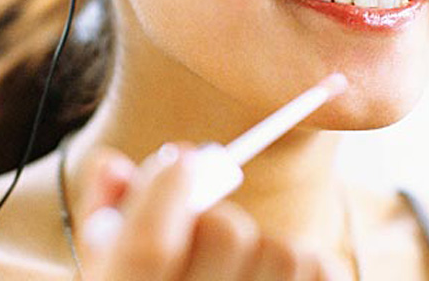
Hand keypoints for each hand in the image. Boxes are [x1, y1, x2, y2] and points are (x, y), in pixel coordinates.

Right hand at [72, 143, 347, 280]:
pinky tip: (269, 280)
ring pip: (280, 248)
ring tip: (236, 268)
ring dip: (261, 244)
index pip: (149, 247)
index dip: (164, 191)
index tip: (181, 160)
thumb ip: (106, 220)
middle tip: (202, 227)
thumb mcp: (109, 269)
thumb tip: (115, 168)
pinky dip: (304, 265)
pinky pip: (321, 269)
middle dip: (215, 215)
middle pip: (225, 231)